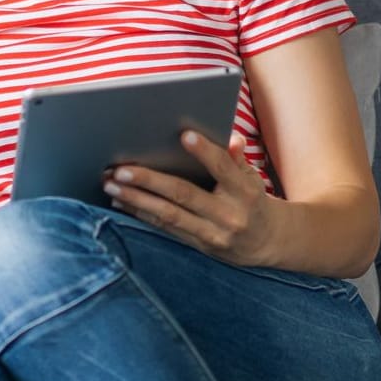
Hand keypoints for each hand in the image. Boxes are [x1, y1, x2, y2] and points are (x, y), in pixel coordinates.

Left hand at [102, 130, 272, 265]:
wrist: (269, 242)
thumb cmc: (254, 199)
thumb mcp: (253, 177)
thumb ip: (237, 158)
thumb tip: (231, 137)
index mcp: (245, 192)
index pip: (224, 169)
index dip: (205, 152)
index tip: (184, 135)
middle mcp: (228, 215)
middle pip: (184, 194)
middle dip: (149, 181)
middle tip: (120, 169)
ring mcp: (212, 234)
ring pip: (168, 215)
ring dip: (136, 199)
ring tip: (110, 185)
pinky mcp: (199, 245)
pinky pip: (165, 228)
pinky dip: (141, 213)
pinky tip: (120, 201)